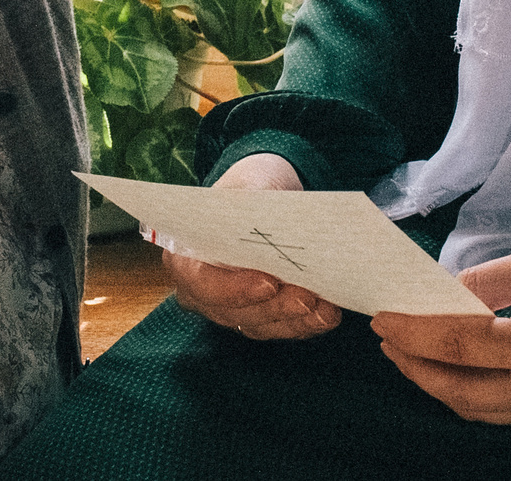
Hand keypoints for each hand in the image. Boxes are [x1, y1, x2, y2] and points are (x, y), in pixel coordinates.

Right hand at [159, 154, 341, 340]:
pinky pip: (277, 328)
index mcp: (183, 254)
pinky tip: (327, 314)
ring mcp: (227, 306)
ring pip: (258, 325)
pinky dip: (304, 324)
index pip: (201, 282)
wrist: (267, 195)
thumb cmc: (251, 186)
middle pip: (233, 312)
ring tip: (324, 307)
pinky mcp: (256, 316)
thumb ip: (253, 204)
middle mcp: (198, 289)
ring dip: (293, 319)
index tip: (269, 283)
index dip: (234, 289)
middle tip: (307, 296)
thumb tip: (270, 226)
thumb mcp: (250, 182)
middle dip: (274, 307)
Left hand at [371, 236, 510, 422]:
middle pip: (462, 389)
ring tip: (405, 353)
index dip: (415, 331)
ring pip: (479, 409)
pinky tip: (447, 369)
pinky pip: (503, 412)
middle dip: (414, 364)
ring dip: (436, 383)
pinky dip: (467, 392)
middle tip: (384, 336)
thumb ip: (485, 282)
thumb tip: (436, 296)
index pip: (461, 344)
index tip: (382, 315)